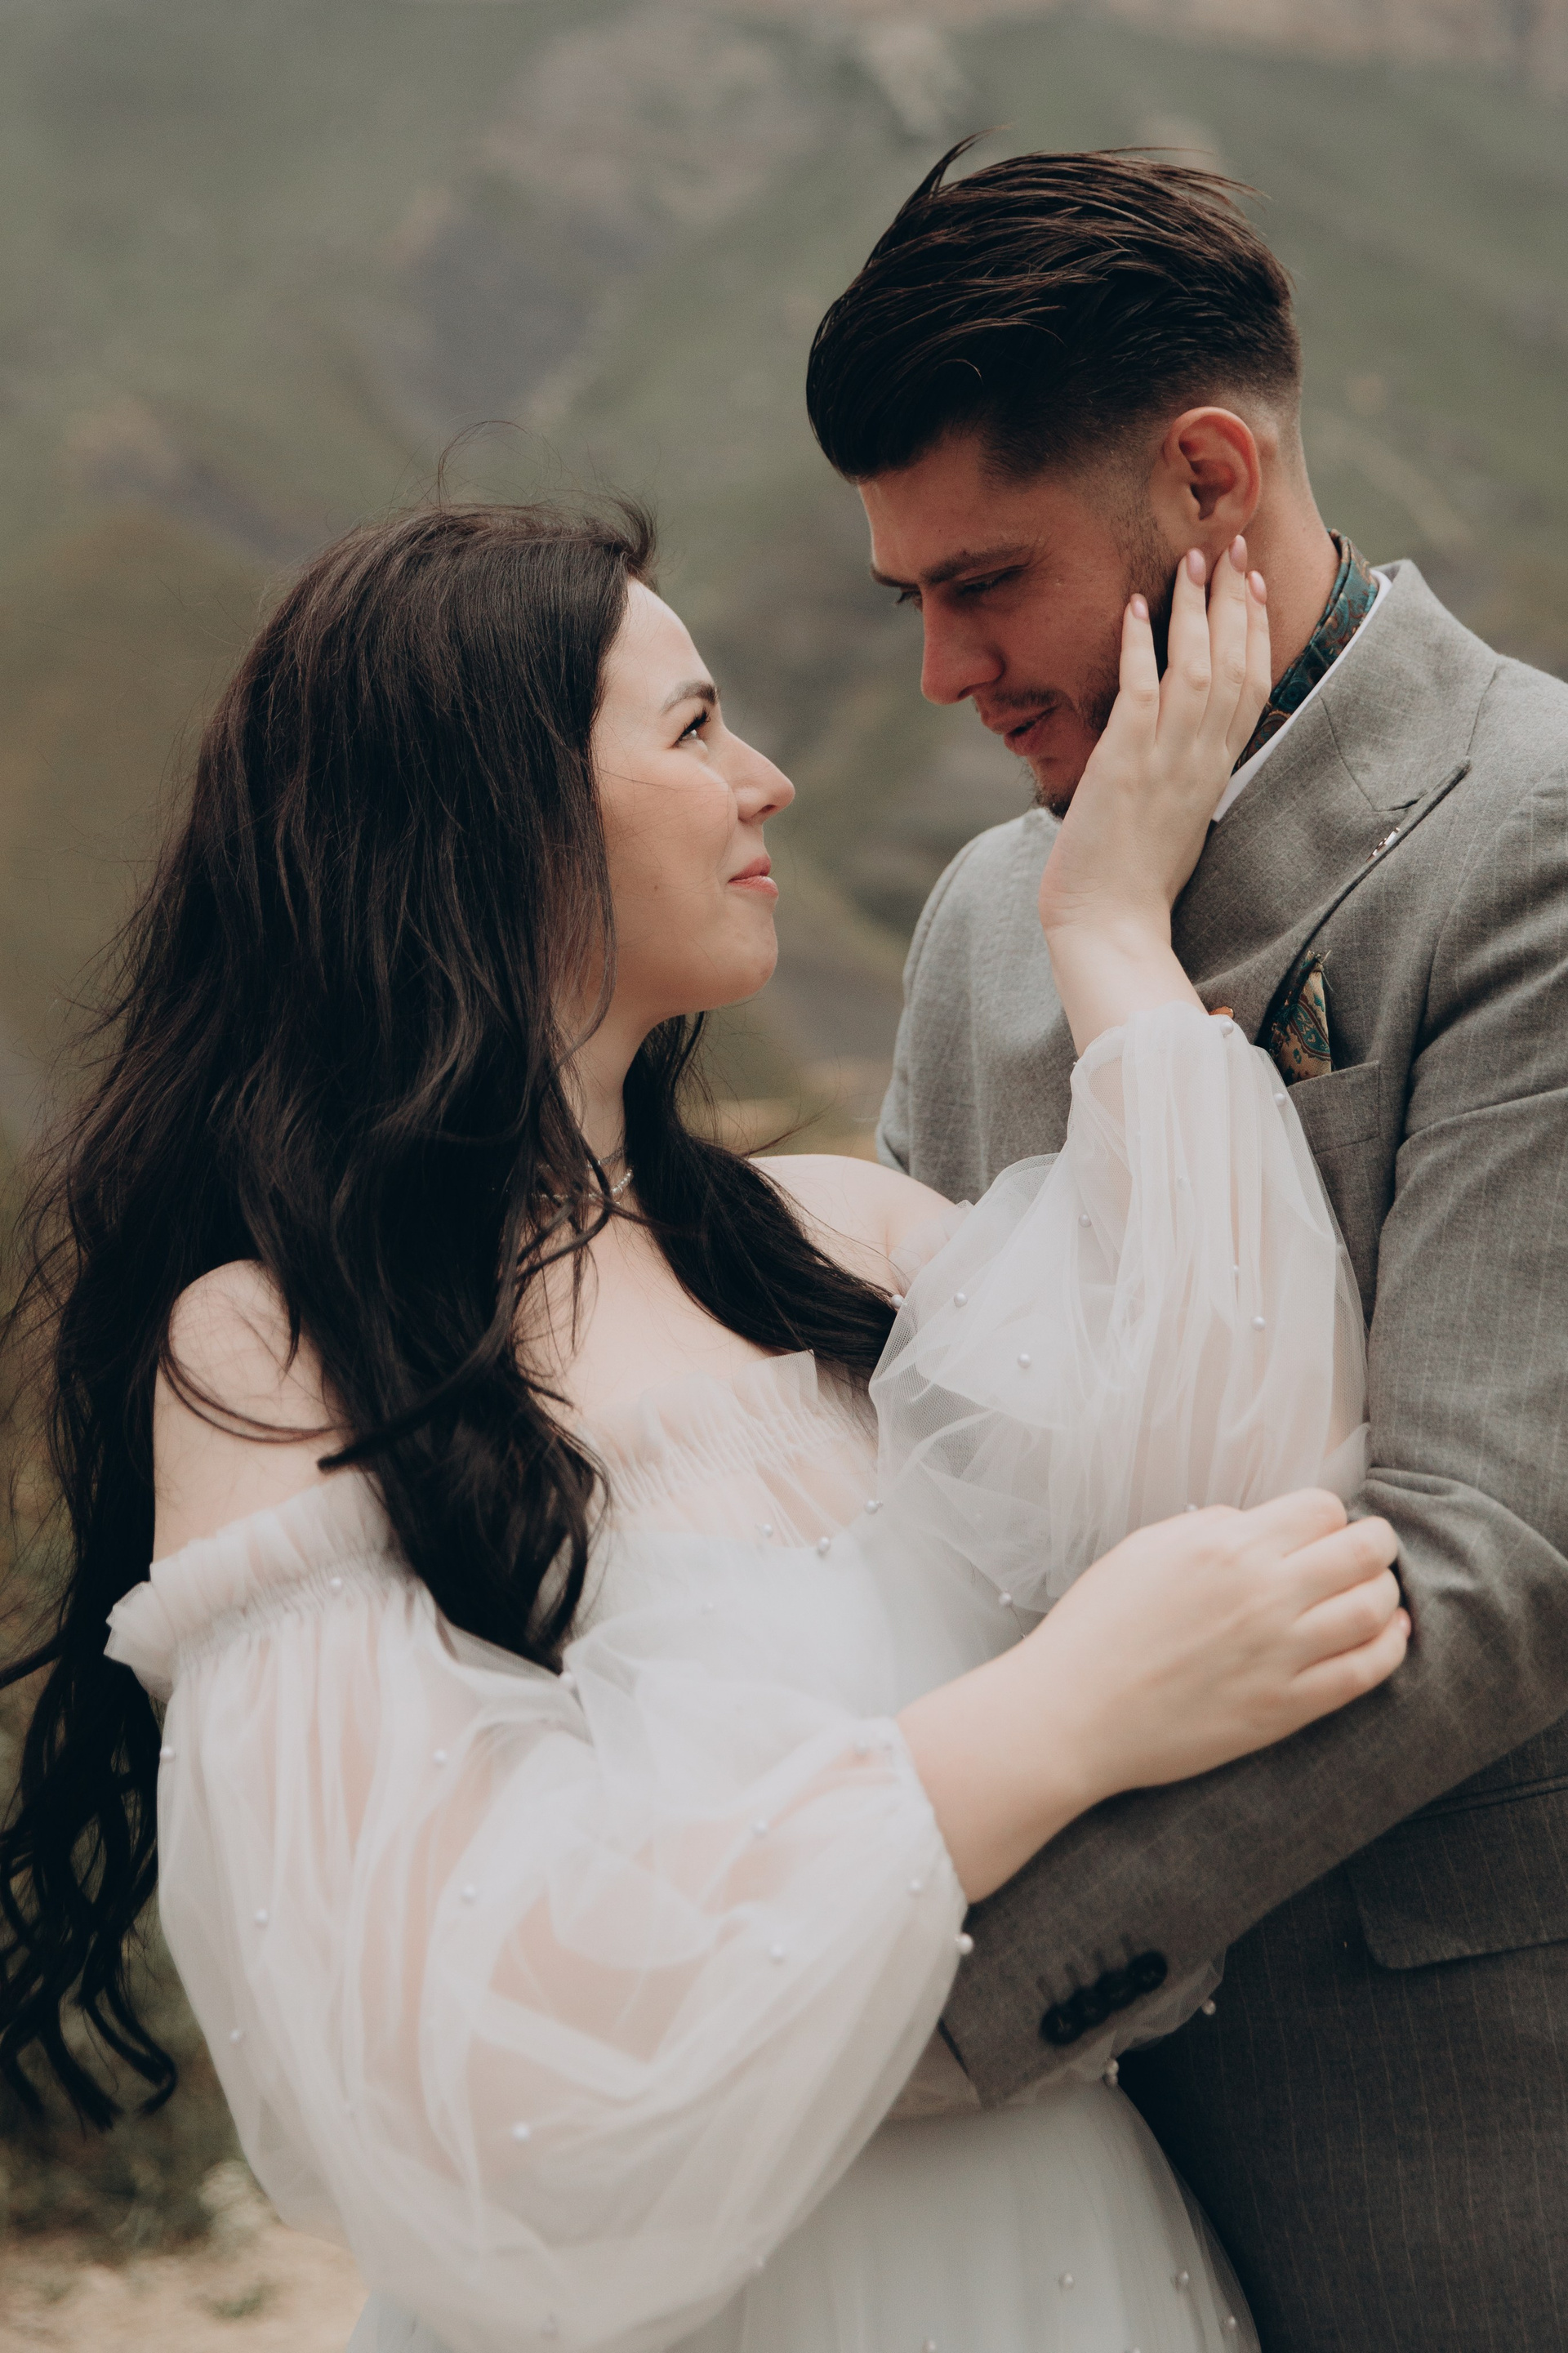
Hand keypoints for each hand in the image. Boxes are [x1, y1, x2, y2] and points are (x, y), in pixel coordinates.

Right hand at [1030, 1489, 1405, 1796]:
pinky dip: (1389, 1648)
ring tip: (1377, 1594)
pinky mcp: (1285, 1708)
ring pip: (1375, 1608)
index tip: (1319, 1531)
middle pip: (1364, 1550)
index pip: (1323, 1509)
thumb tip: (1252, 1523)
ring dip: (1385, 1593)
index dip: (1328, 1516)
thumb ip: (1206, 1526)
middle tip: (1368, 1552)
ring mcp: (1280, 1654)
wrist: (1072, 1714)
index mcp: (1227, 1546)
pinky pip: (1365, 1673)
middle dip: (1376, 1544)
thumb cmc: (1098, 1628)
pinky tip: (1387, 1637)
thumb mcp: (1143, 1549)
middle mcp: (1264, 1593)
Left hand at [1035, 540, 1270, 1052]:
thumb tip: (1178, 759)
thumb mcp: (1174, 825)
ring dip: (1195, 610)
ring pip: (1196, 668)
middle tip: (1234, 546)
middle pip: (1234, 665)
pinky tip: (1135, 608)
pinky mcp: (1124, 765)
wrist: (1110, 927)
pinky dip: (1140, 648)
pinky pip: (1139, 692)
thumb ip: (1182, 782)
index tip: (1255, 588)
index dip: (1255, 633)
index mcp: (1215, 774)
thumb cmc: (1132, 887)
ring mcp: (1165, 761)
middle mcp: (1200, 761)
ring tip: (1192, 560)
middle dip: (1236, 601)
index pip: (1250, 688)